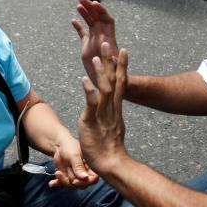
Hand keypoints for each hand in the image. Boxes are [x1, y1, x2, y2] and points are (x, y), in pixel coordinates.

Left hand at [48, 138, 98, 189]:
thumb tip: (85, 178)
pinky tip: (51, 183)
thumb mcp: (74, 155)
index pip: (93, 179)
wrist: (59, 145)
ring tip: (58, 172)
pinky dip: (57, 183)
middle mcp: (85, 173)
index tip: (75, 181)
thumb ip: (79, 167)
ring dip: (63, 180)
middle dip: (72, 179)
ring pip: (71, 185)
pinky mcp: (67, 177)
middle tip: (66, 170)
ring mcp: (75, 176)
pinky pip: (62, 184)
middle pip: (81, 185)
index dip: (85, 182)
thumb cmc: (70, 146)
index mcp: (91, 166)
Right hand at [71, 0, 118, 85]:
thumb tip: (109, 50)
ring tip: (78, 4)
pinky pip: (83, 32)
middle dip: (91, 7)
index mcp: (109, 38)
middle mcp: (102, 36)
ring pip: (90, 22)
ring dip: (85, 13)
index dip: (102, 11)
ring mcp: (95, 39)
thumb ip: (110, 58)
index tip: (95, 5)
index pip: (107, 20)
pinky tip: (73, 20)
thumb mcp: (112, 65)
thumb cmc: (113, 73)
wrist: (107, 81)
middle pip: (98, 17)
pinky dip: (78, 26)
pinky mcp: (87, 45)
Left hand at [78, 42, 129, 173]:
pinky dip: (88, 90)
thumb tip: (109, 110)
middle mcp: (112, 108)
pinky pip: (91, 103)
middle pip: (114, 80)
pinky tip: (83, 79)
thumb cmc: (109, 148)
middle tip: (109, 43)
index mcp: (116, 108)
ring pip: (105, 89)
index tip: (123, 50)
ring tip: (97, 57)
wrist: (111, 163)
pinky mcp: (92, 121)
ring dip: (101, 72)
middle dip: (111, 61)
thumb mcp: (111, 127)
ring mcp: (103, 114)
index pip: (121, 83)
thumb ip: (110, 116)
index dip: (121, 66)